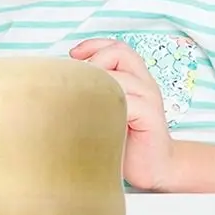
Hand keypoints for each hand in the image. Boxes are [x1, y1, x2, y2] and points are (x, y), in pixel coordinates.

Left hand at [69, 39, 174, 190]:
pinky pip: (127, 101)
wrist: (155, 169)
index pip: (115, 47)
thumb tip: (58, 83)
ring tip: (84, 102)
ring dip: (98, 84)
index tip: (73, 55)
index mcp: (134, 78)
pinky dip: (109, 106)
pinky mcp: (151, 115)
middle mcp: (144, 83)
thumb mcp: (105, 111)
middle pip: (119, 52)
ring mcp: (149, 97)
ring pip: (120, 76)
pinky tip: (99, 119)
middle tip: (78, 82)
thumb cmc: (125, 141)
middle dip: (94, 61)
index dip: (94, 46)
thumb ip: (92, 93)